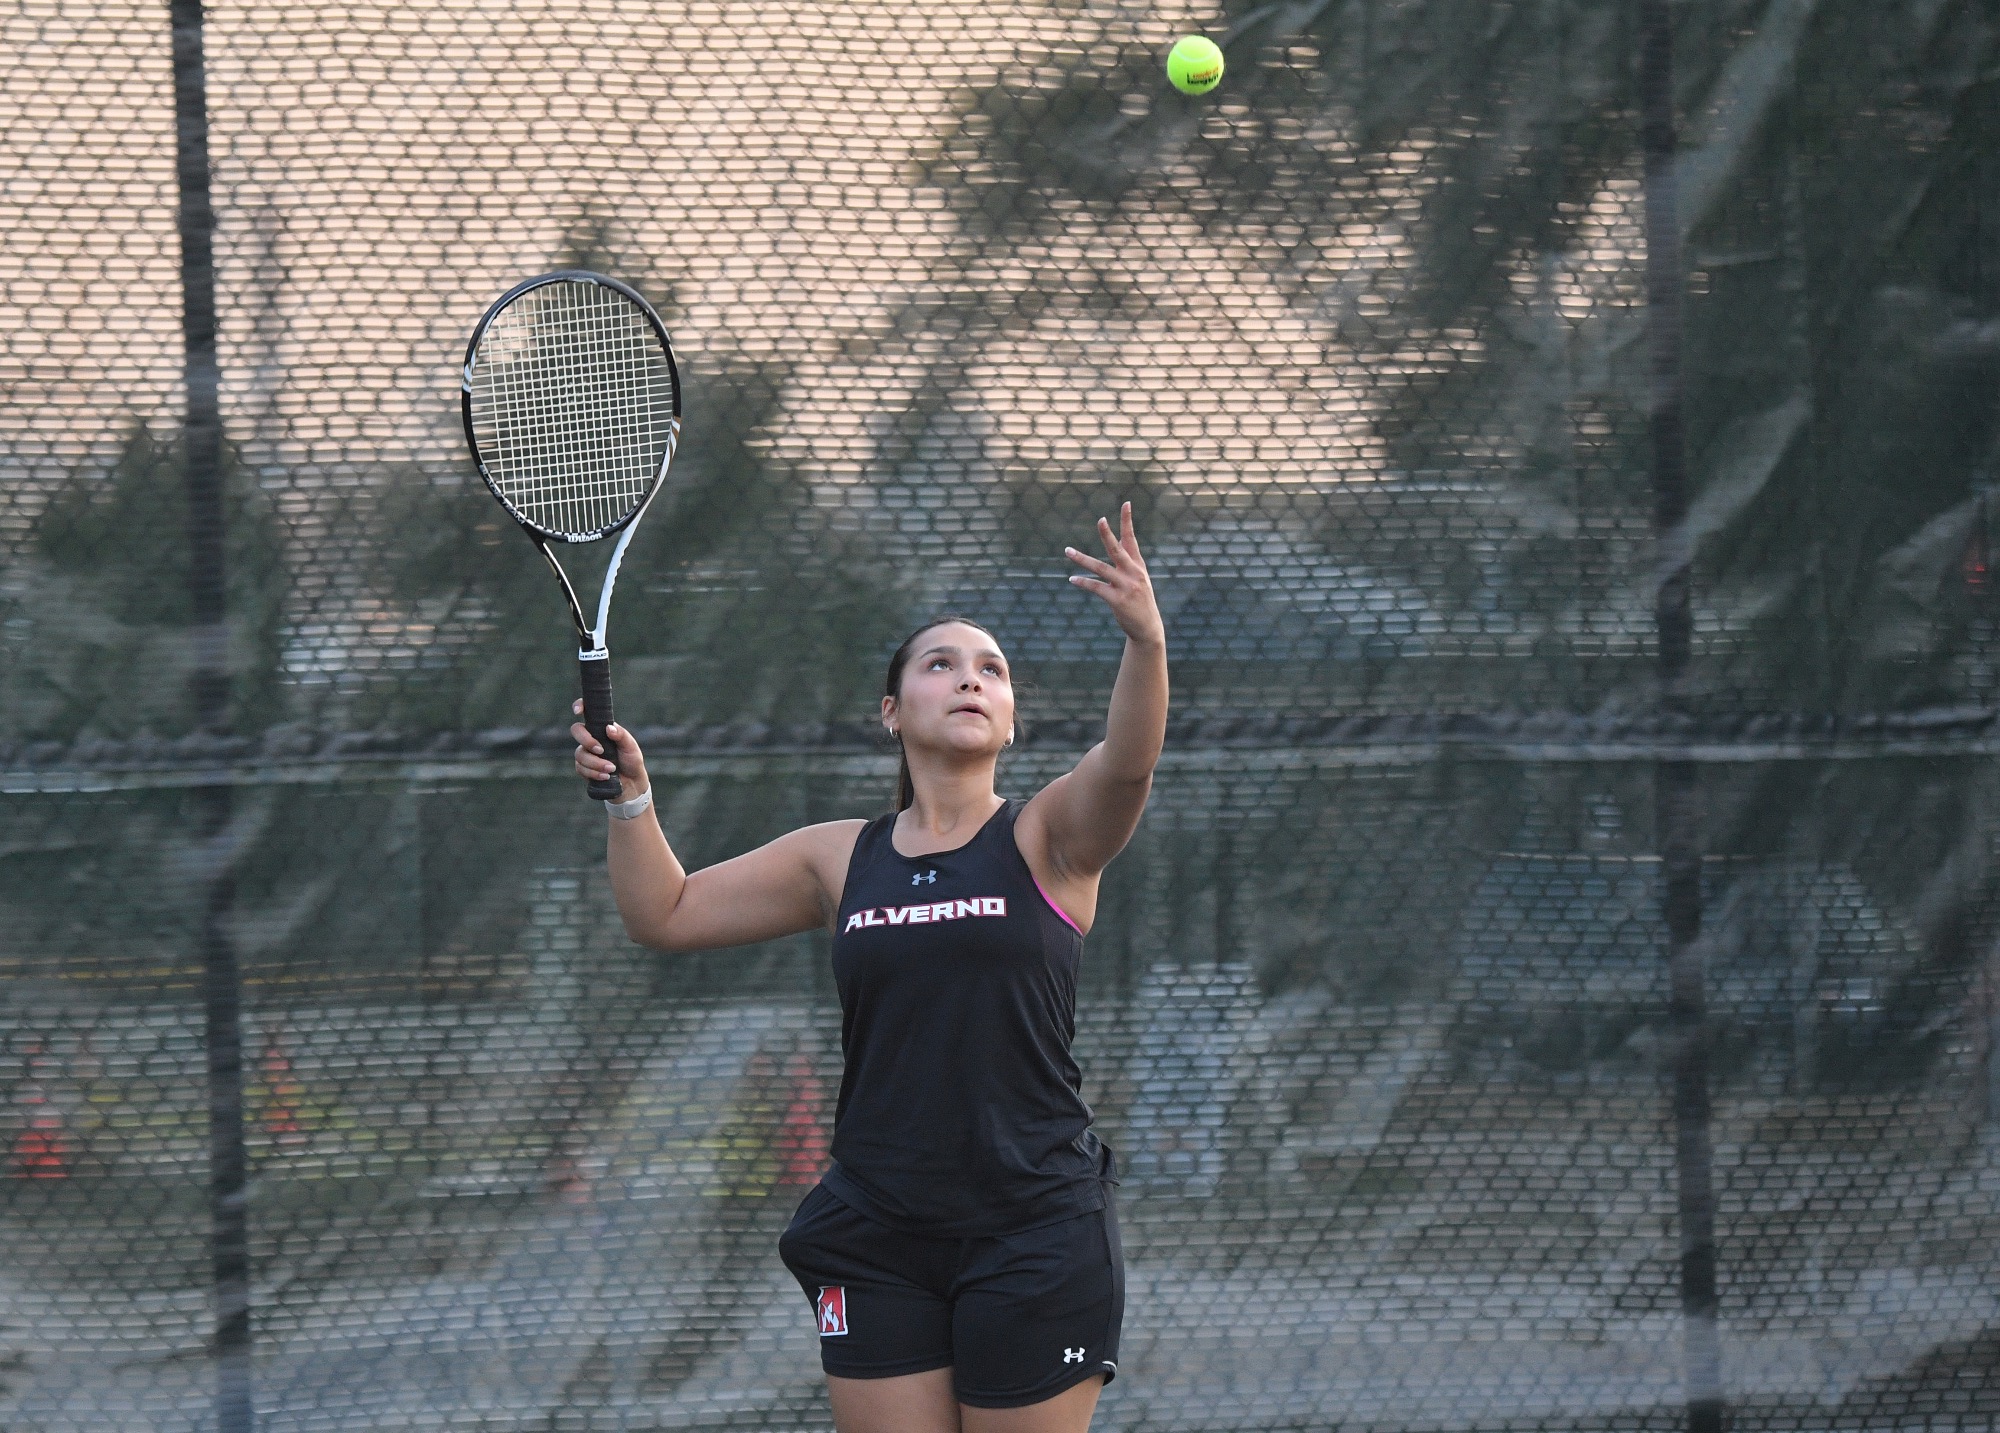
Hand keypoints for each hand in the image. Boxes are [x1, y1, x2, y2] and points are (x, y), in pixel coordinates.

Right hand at [572, 700, 649, 794]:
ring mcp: (586, 753)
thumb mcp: (631, 746)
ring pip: (579, 754)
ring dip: (596, 763)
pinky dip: (594, 773)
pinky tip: (605, 776)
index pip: (588, 713)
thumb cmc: (632, 761)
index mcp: (602, 729)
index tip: (578, 710)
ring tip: (611, 769)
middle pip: (576, 731)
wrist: (631, 784)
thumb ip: (621, 735)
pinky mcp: (583, 768)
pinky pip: (580, 768)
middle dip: (587, 741)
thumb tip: (608, 728)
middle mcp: (591, 738)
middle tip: (601, 750)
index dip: (580, 706)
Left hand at [1065, 501, 1164, 646]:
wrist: (1148, 628)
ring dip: (1082, 559)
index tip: (1126, 503)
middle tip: (1101, 520)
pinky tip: (1073, 579)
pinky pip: (1096, 587)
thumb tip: (1117, 546)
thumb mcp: (1139, 580)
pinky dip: (1083, 582)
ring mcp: (1126, 586)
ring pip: (1100, 567)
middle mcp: (1133, 573)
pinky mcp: (1117, 600)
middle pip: (1117, 549)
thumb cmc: (1140, 603)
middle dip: (1108, 534)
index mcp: (1138, 566)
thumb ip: (1128, 563)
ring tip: (1067, 550)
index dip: (1127, 521)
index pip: (1131, 539)